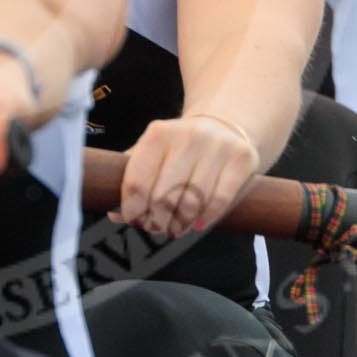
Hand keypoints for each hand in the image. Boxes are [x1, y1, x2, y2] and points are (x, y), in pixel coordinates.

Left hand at [111, 113, 260, 235]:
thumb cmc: (179, 148)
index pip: (137, 181)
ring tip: (174, 228)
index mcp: (158, 133)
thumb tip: (115, 214)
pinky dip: (205, 218)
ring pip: (192, 201)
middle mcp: (188, 135)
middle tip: (155, 228)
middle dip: (156, 219)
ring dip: (180, 223)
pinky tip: (196, 225)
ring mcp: (217, 146)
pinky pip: (220, 199)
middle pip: (163, 195)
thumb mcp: (154, 152)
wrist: (223, 127)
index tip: (133, 220)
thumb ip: (133, 178)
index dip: (132, 208)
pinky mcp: (241, 158)